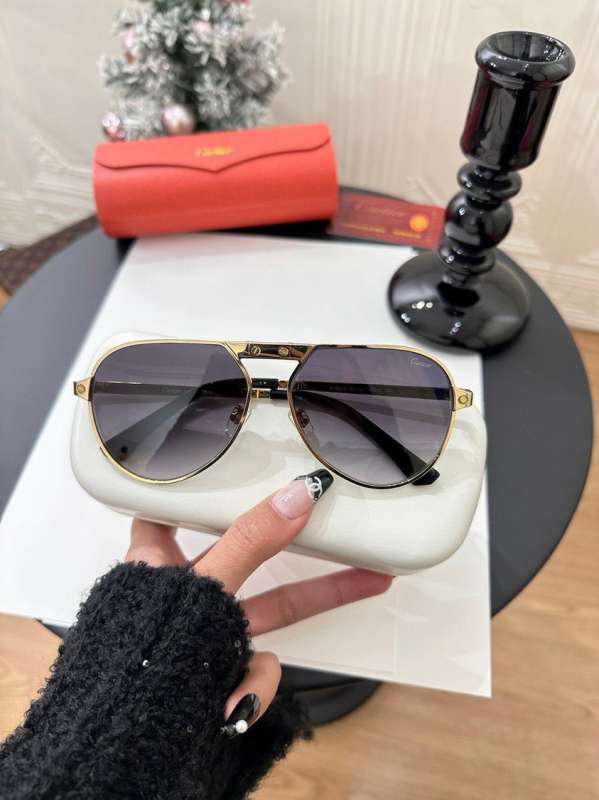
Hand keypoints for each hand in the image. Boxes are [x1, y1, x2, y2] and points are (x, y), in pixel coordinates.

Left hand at [125, 470, 391, 735]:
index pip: (169, 510)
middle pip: (250, 554)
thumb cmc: (139, 658)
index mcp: (155, 562)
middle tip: (340, 519)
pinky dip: (253, 686)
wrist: (123, 750)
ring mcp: (208, 631)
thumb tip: (298, 495)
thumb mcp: (202, 585)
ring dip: (320, 598)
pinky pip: (257, 665)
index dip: (190, 488)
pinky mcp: (225, 668)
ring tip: (371, 582)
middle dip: (300, 543)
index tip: (220, 465)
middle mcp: (183, 592)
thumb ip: (250, 542)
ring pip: (272, 607)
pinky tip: (233, 706)